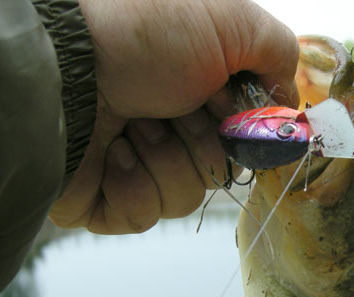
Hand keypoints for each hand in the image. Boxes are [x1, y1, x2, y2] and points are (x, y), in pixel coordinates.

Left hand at [49, 0, 298, 233]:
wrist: (66, 59)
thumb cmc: (146, 33)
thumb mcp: (233, 23)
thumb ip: (277, 55)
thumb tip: (287, 105)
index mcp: (198, 94)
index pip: (245, 138)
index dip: (245, 132)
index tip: (229, 112)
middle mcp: (169, 129)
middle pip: (217, 171)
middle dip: (202, 142)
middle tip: (177, 108)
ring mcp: (133, 165)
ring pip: (183, 199)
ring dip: (166, 160)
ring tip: (136, 124)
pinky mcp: (101, 198)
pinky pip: (141, 216)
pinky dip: (133, 184)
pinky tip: (115, 150)